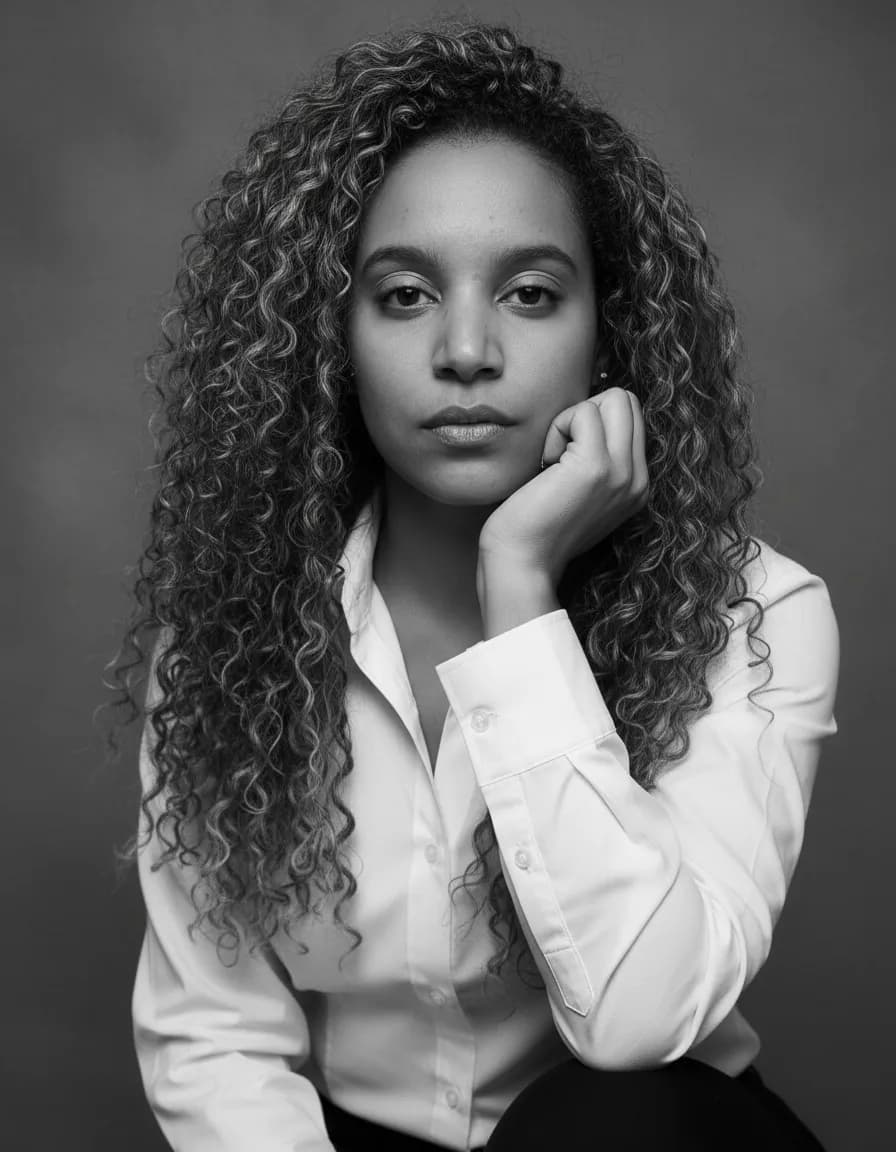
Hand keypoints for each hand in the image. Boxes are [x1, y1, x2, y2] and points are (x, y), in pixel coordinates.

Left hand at [478, 388, 648, 586]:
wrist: (521, 564)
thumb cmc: (535, 527)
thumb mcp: (580, 493)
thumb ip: (597, 460)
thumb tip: (587, 415)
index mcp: (636, 485)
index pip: (632, 418)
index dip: (593, 422)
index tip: (566, 458)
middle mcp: (637, 479)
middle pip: (629, 402)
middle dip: (589, 412)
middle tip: (560, 452)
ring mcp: (621, 472)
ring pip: (617, 398)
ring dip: (575, 419)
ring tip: (555, 458)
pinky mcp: (596, 466)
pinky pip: (584, 411)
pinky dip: (558, 426)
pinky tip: (546, 463)